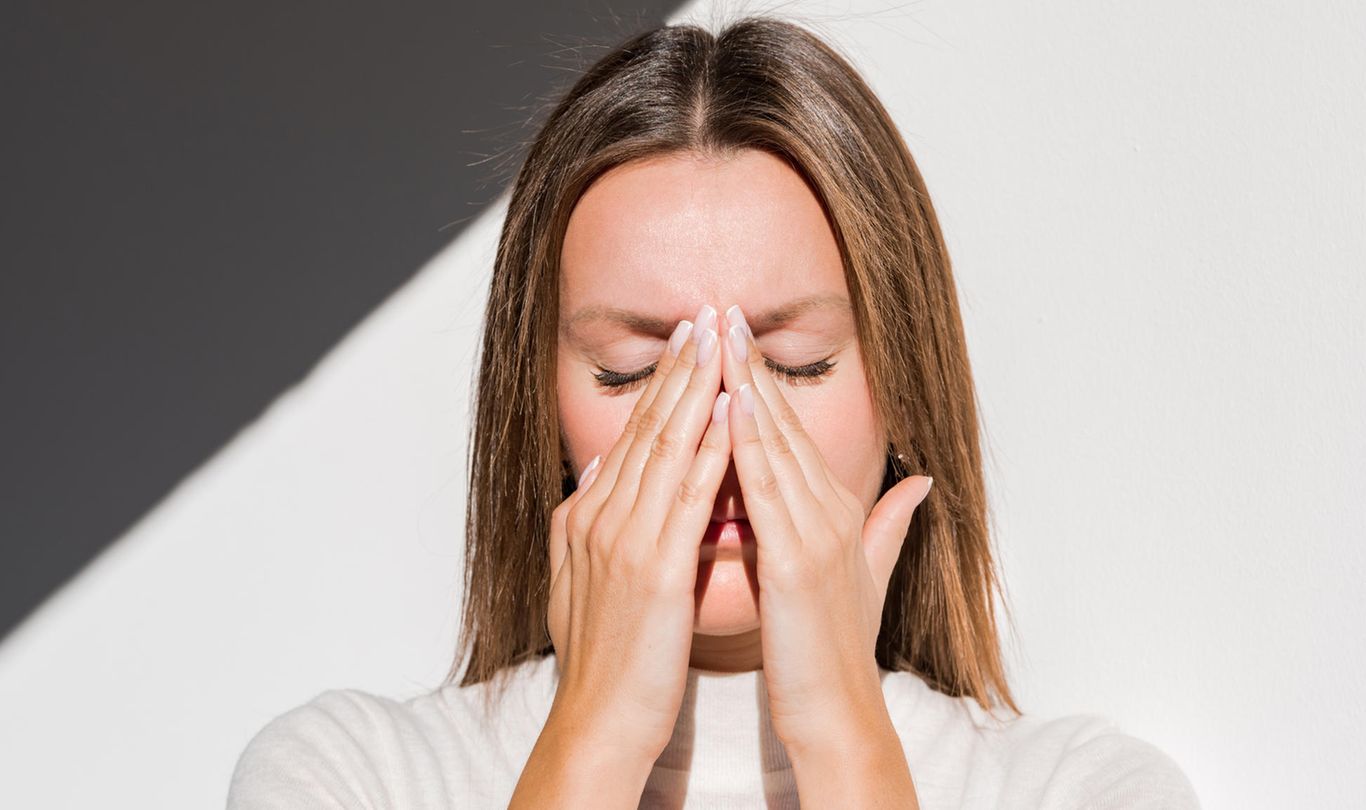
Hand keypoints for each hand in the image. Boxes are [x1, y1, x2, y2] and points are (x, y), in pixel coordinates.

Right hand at [544, 304, 730, 762]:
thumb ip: (588, 517)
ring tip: (719, 342)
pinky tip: (727, 414)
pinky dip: (707, 450)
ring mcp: (623, 541)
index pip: (632, 437)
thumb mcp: (584, 577)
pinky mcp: (652, 570)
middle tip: (704, 315)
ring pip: (664, 449)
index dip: (661, 385)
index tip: (686, 340)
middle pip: (646, 429)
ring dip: (694, 391)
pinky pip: (685, 497)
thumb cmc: (606, 656)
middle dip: (679, 369)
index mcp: (588, 517)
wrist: (599, 719)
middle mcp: (600, 518)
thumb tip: (596, 465)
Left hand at [717, 304, 933, 756]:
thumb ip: (890, 524)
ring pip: (776, 445)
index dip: (765, 381)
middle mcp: (832, 511)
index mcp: (836, 511)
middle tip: (723, 310)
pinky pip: (768, 491)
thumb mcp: (867, 575)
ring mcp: (818, 533)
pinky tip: (731, 406)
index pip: (793, 432)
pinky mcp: (799, 562)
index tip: (736, 337)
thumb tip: (922, 483)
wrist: (838, 711)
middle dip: (752, 365)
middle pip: (785, 424)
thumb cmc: (837, 649)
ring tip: (721, 337)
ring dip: (747, 386)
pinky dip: (749, 446)